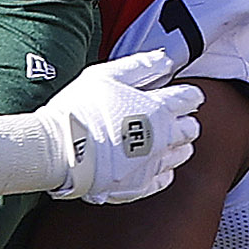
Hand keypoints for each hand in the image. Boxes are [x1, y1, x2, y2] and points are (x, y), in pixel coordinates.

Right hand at [0, 50, 199, 204]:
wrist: (58, 149)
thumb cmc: (78, 110)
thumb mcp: (107, 75)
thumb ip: (140, 66)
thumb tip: (164, 62)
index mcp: (158, 109)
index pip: (189, 99)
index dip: (188, 95)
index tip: (183, 96)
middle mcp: (162, 138)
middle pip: (190, 129)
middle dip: (185, 121)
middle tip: (171, 118)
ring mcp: (151, 165)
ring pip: (180, 155)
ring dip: (176, 146)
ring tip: (160, 141)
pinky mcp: (139, 186)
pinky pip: (163, 180)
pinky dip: (162, 171)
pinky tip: (150, 163)